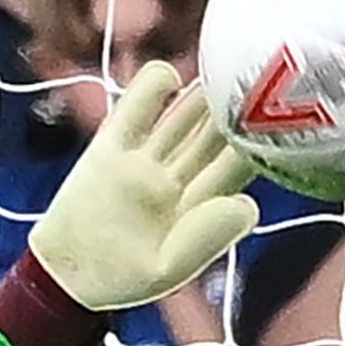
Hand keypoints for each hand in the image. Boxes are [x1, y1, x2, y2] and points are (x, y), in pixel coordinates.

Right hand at [23, 62, 259, 313]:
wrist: (63, 277)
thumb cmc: (117, 280)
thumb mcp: (165, 269)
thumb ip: (206, 239)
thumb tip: (247, 205)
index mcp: (198, 208)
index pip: (236, 167)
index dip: (257, 145)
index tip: (281, 119)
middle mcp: (177, 178)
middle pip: (215, 136)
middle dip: (236, 110)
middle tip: (261, 76)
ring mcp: (145, 159)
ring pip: (183, 116)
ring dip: (203, 92)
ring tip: (223, 65)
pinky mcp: (111, 146)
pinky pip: (138, 107)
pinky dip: (154, 86)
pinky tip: (168, 77)